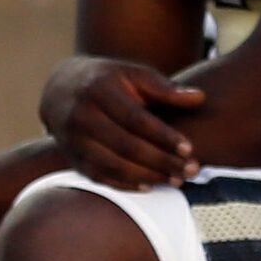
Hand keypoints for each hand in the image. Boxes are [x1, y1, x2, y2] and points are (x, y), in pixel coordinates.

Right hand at [39, 56, 202, 189]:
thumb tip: (199, 97)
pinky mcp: (70, 155)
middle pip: (125, 146)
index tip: (189, 149)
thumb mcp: (134, 74)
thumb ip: (165, 88)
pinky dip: (124, 184)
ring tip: (176, 180)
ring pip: (112, 165)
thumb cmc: (109, 81)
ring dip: (147, 176)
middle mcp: (80, 115)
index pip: (136, 119)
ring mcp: (71, 138)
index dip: (164, 137)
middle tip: (191, 170)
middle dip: (161, 161)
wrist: (61, 88)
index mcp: (98, 90)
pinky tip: (149, 186)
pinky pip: (97, 176)